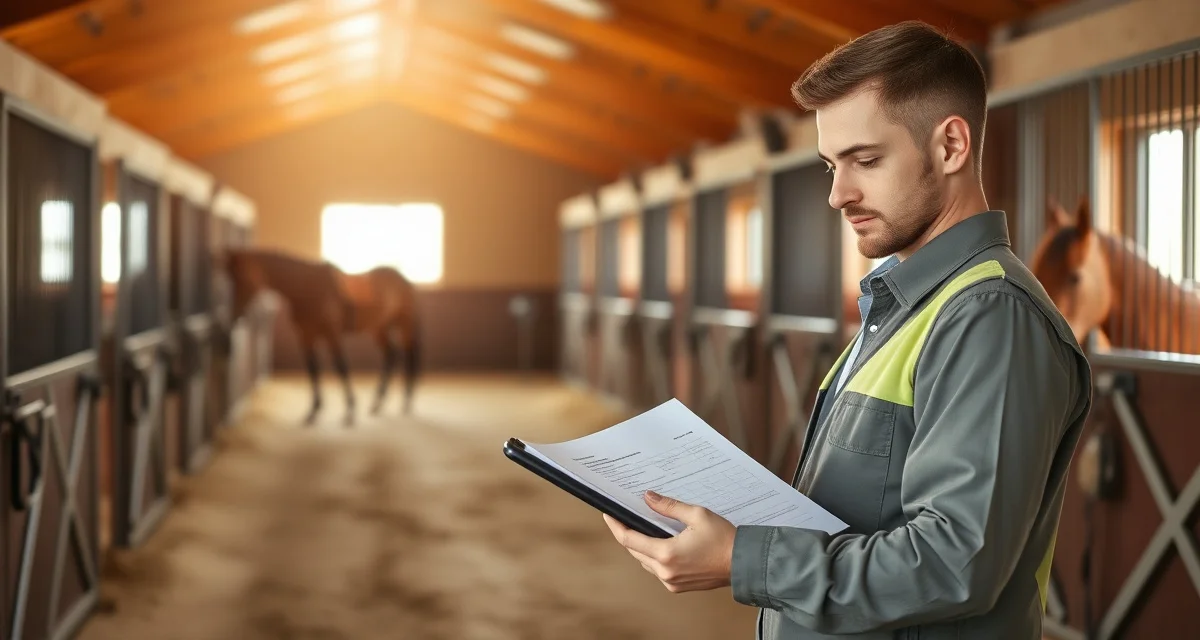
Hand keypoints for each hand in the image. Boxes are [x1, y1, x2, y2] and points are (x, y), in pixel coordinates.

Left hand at [603, 490, 735, 592]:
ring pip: (645, 562)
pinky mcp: (678, 586)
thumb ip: (669, 506)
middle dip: (628, 534)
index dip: (616, 526)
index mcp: (666, 554)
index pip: (629, 540)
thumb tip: (648, 498)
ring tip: (643, 528)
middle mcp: (665, 571)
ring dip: (642, 546)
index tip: (609, 515)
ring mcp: (671, 581)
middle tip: (625, 518)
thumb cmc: (724, 539)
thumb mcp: (696, 514)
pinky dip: (655, 557)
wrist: (743, 563)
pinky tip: (661, 543)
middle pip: (635, 551)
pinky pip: (657, 570)